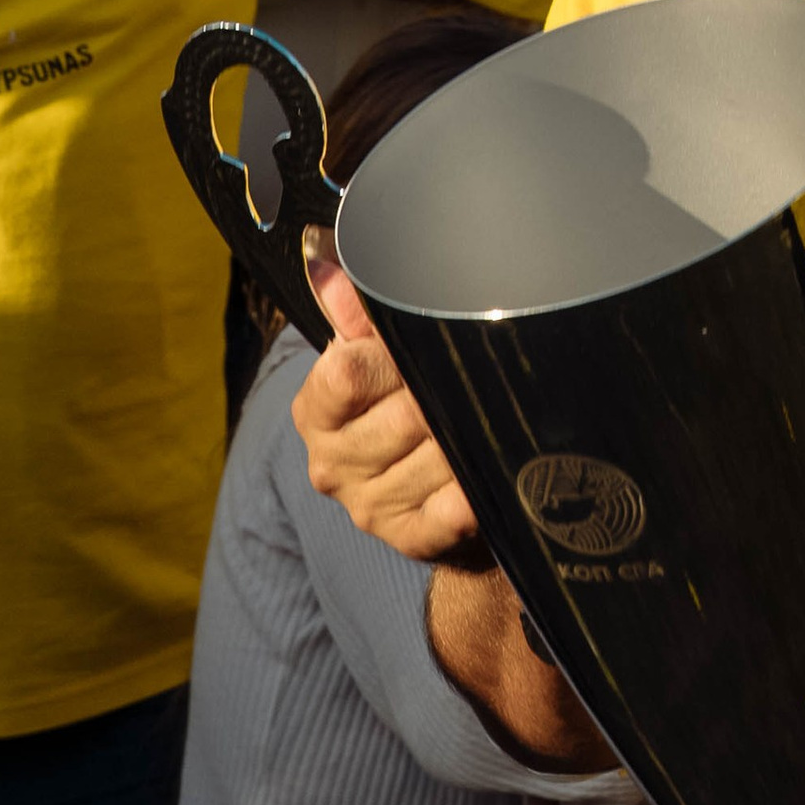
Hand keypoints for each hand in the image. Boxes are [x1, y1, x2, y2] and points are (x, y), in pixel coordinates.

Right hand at [293, 252, 485, 555]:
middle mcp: (333, 464)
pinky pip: (450, 512)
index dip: (391, 356)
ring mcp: (370, 507)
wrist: (418, 484)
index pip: (346, 374)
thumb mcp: (368, 352)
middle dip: (443, 394)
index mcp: (315, 412)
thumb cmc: (393, 400)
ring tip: (489, 412)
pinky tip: (489, 469)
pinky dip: (473, 491)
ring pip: (436, 459)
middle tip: (477, 375)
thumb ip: (355, 313)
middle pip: (403, 417)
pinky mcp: (409, 538)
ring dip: (470, 434)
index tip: (422, 343)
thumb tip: (327, 266)